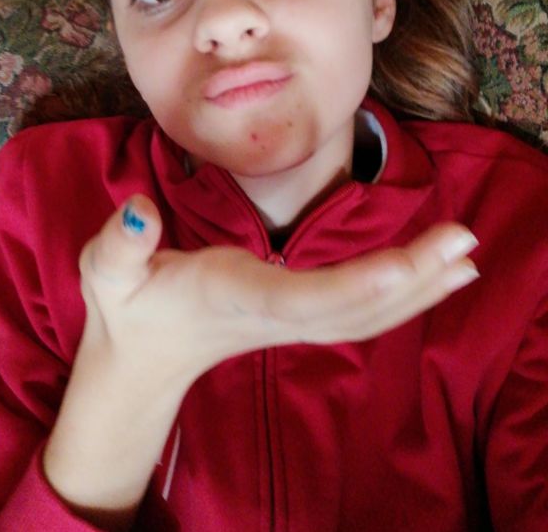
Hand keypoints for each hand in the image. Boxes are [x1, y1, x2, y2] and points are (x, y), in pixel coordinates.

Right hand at [79, 194, 478, 380]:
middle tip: (465, 244)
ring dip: (418, 291)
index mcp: (234, 297)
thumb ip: (119, 242)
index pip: (305, 297)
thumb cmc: (126, 307)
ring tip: (466, 262)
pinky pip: (358, 315)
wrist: (140, 362)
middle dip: (411, 280)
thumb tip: (139, 210)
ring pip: (365, 317)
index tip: (410, 264)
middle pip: (353, 309)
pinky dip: (401, 299)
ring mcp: (289, 323)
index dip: (360, 282)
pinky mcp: (297, 319)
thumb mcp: (106, 270)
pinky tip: (431, 280)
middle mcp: (273, 314)